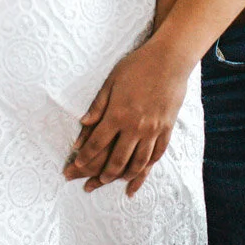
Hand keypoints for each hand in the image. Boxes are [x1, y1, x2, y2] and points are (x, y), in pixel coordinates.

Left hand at [63, 42, 190, 197]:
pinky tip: (139, 175)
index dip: (84, 157)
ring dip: (123, 175)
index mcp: (118, 114)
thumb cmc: (137, 67)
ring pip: (137, 163)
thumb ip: (98, 105)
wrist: (169, 60)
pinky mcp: (166, 130)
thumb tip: (82, 124)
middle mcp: (135, 127)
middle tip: (91, 184)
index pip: (96, 143)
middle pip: (116, 160)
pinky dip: (146, 169)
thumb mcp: (111, 81)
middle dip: (101, 175)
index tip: (75, 167)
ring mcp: (153, 130)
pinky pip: (156, 155)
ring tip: (113, 180)